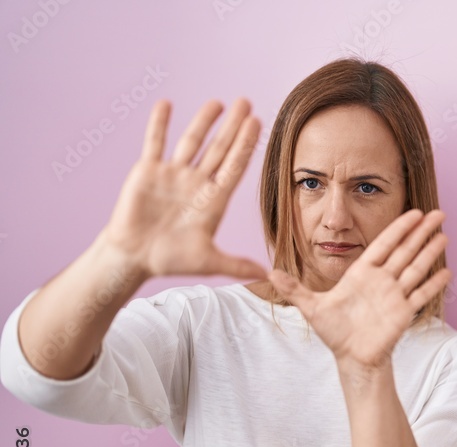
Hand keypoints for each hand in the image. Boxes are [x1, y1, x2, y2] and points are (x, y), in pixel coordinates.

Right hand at [100, 98, 266, 280]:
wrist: (133, 258)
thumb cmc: (170, 260)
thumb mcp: (208, 261)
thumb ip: (236, 265)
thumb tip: (266, 275)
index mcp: (213, 200)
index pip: (234, 166)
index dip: (245, 146)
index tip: (258, 124)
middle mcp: (196, 183)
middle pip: (219, 149)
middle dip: (233, 127)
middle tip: (247, 103)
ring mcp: (173, 175)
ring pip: (191, 142)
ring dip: (203, 121)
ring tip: (218, 103)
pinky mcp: (148, 172)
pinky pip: (155, 143)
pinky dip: (159, 124)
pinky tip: (166, 104)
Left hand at [269, 209, 450, 369]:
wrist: (351, 357)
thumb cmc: (334, 332)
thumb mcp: (311, 308)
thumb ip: (294, 290)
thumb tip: (269, 273)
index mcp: (362, 273)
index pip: (384, 244)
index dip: (399, 228)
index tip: (414, 213)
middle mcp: (382, 280)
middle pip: (406, 250)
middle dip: (422, 232)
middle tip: (439, 213)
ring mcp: (395, 295)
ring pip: (416, 268)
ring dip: (430, 252)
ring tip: (444, 235)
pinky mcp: (403, 313)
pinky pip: (421, 295)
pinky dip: (434, 285)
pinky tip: (447, 272)